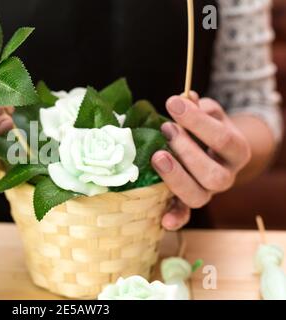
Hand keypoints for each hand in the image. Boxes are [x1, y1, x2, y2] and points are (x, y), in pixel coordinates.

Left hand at [152, 92, 251, 230]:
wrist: (213, 149)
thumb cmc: (208, 128)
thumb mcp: (210, 114)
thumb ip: (200, 108)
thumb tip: (187, 98)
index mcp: (236, 152)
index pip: (222, 139)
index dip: (197, 122)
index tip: (173, 102)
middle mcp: (226, 176)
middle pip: (213, 174)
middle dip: (187, 151)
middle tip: (166, 128)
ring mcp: (208, 193)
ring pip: (198, 197)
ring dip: (176, 177)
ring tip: (157, 155)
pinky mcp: (190, 202)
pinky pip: (185, 215)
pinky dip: (175, 218)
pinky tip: (163, 220)